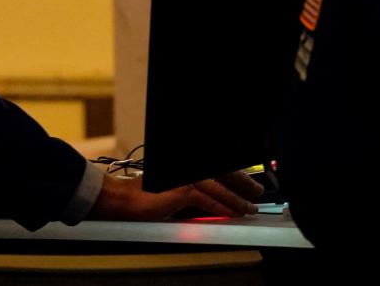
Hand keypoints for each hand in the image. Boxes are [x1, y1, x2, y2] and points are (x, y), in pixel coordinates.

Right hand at [90, 172, 261, 220]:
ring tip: (248, 208)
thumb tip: (213, 198)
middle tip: (255, 191)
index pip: (216, 168)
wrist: (124, 199)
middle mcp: (187, 167)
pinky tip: (232, 213)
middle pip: (222, 172)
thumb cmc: (144, 195)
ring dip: (236, 199)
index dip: (233, 175)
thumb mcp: (173, 189)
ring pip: (219, 187)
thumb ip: (193, 190)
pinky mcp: (183, 190)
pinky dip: (223, 207)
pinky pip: (209, 200)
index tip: (245, 183)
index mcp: (183, 166)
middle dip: (242, 182)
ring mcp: (185, 176)